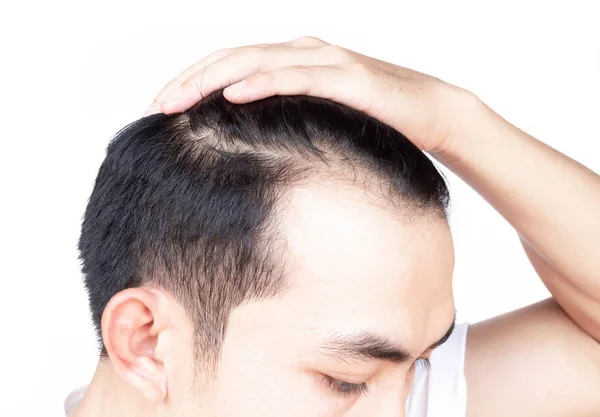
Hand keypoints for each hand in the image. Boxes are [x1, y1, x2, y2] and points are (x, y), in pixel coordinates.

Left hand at [144, 36, 478, 153]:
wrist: (433, 111)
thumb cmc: (375, 118)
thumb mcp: (321, 118)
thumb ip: (288, 119)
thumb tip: (248, 146)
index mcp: (293, 59)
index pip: (231, 65)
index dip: (193, 82)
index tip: (162, 109)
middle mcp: (303, 51)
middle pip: (233, 58)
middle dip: (189, 80)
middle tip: (156, 106)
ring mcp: (324, 60)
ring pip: (256, 62)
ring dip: (212, 80)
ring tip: (178, 101)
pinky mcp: (346, 77)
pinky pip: (296, 77)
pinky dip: (262, 83)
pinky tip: (232, 96)